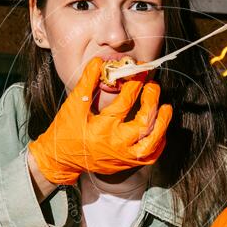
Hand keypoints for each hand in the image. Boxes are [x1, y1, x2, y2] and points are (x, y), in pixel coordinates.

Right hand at [28, 57, 171, 184]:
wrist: (60, 160)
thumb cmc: (65, 132)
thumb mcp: (73, 106)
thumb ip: (87, 82)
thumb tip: (98, 62)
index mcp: (102, 129)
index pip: (125, 103)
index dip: (134, 84)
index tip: (138, 70)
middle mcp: (116, 145)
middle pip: (143, 123)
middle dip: (151, 102)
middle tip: (153, 86)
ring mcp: (123, 157)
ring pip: (151, 143)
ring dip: (162, 124)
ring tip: (166, 107)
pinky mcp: (126, 164)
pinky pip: (149, 156)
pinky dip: (158, 142)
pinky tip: (159, 128)